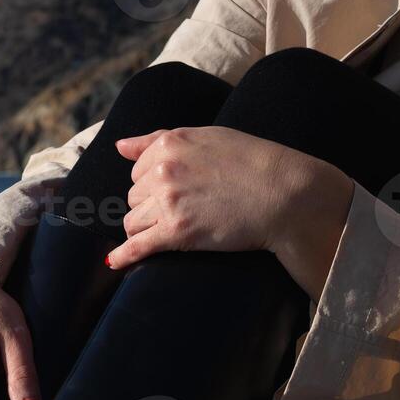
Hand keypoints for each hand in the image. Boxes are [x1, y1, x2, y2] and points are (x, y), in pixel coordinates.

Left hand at [107, 126, 352, 297]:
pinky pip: (137, 246)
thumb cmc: (253, 162)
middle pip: (134, 197)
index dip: (154, 183)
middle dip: (152, 206)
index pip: (137, 170)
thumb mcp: (207, 136)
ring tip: (172, 230)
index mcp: (168, 144)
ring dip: (148, 228)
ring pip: (133, 222)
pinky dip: (124, 256)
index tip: (177, 190)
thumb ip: (158, 140)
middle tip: (184, 210)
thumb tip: (120, 147)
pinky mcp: (176, 233)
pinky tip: (114, 262)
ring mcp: (167, 202)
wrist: (285, 195)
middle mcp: (162, 171)